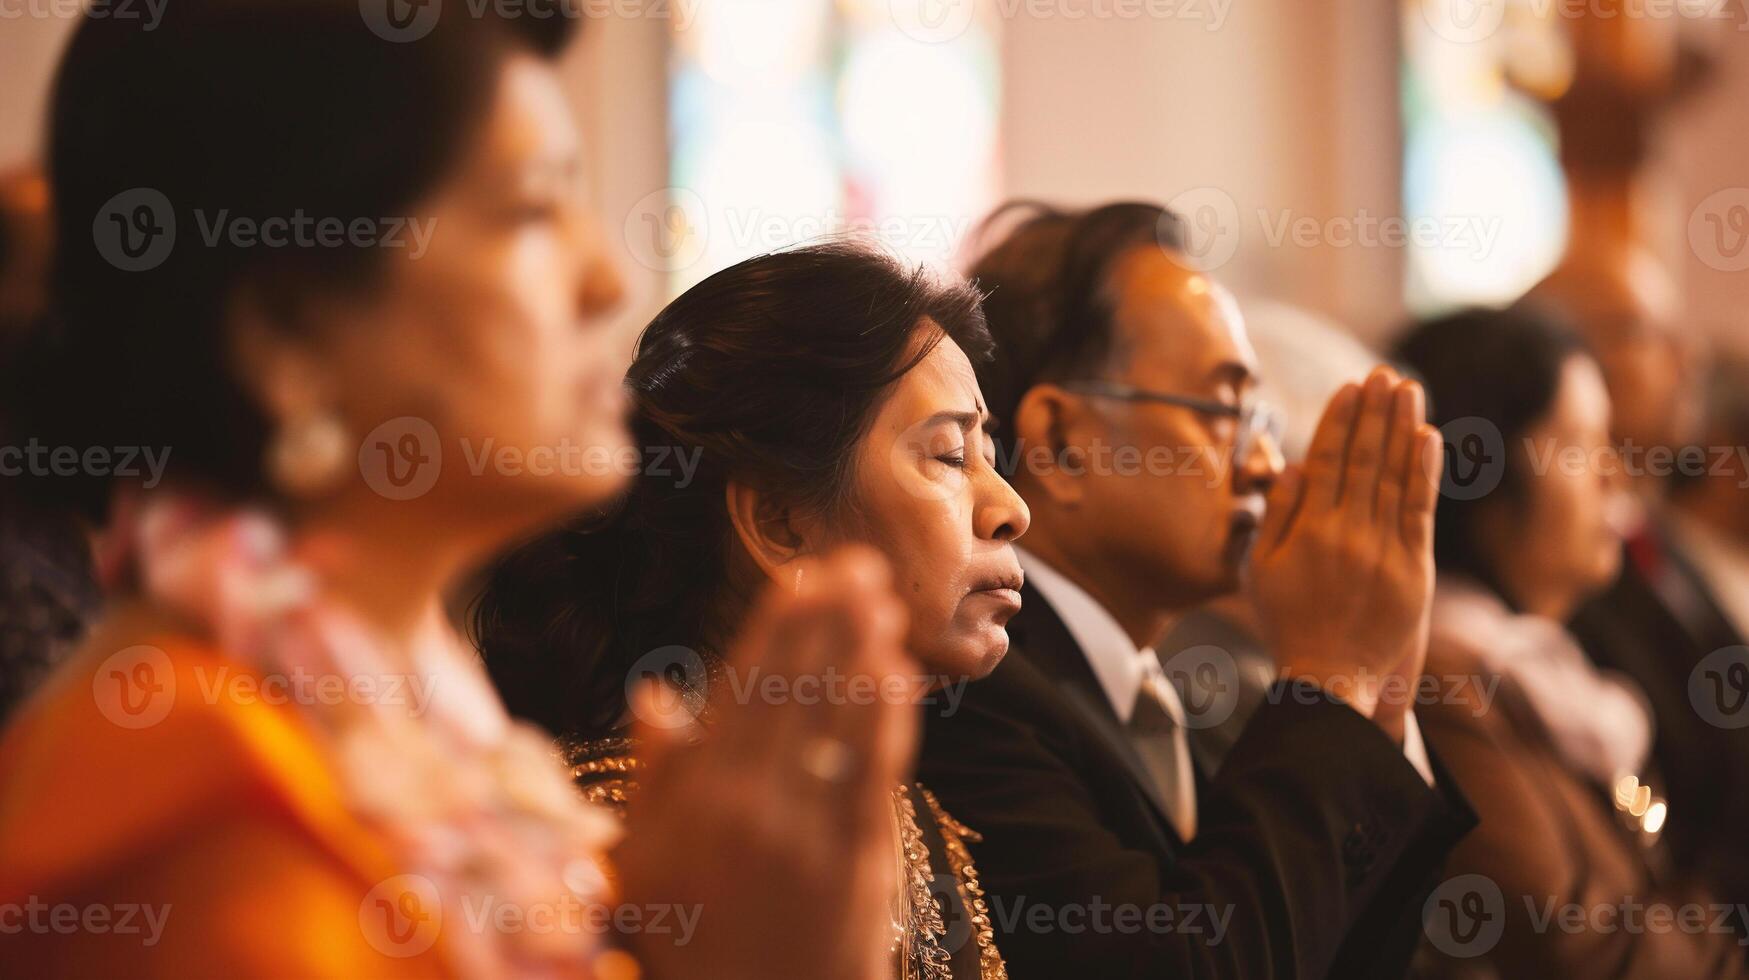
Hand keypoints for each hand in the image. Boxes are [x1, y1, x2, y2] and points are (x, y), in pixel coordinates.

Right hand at [615, 546, 917, 979]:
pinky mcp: (859, 864)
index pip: (743, 690)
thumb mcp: (641, 866)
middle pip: (798, 692)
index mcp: (697, 802)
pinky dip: (887, 717)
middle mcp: (753, 809)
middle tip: (857, 563)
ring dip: (864, 652)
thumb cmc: (685, 950)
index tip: (800, 577)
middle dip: (830, 622)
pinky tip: (898, 675)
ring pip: (840, 722)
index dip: (777, 628)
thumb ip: (652, 778)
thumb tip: (654, 695)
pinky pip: (876, 773)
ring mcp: (811, 835)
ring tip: (882, 600)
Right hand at [1248, 366, 1441, 733]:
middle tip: (1383, 373)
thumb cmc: (1287, 622)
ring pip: (1395, 476)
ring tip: (1407, 389)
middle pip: (1364, 459)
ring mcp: (1384, 550)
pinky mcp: (1413, 568)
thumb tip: (1296, 466)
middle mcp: (1347, 534)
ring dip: (1401, 427)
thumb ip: (1276, 515)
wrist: (1331, 677)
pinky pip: (1420, 508)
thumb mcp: (1259, 570)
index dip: (1340, 420)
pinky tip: (1426, 438)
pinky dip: (1424, 471)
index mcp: (1307, 531)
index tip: (1351, 386)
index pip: (1328, 461)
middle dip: (1374, 411)